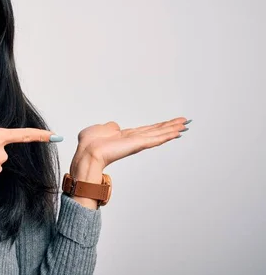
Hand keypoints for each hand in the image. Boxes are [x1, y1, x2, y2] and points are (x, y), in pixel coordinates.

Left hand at [70, 116, 190, 171]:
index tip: (169, 123)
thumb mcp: (100, 130)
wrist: (88, 152)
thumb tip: (115, 126)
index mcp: (124, 136)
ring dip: (172, 129)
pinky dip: (166, 135)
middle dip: (170, 126)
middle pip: (155, 131)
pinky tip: (176, 132)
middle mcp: (133, 140)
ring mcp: (136, 142)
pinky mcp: (137, 144)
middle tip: (185, 122)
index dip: (157, 126)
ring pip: (158, 134)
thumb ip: (110, 127)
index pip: (145, 130)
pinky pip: (155, 139)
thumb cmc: (90, 144)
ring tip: (185, 125)